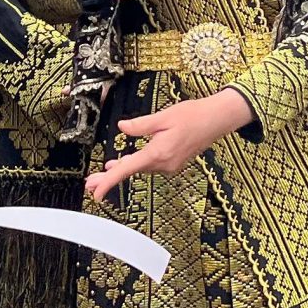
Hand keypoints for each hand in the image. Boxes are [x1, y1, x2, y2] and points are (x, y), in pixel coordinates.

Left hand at [85, 88, 252, 203]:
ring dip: (122, 170)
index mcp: (158, 153)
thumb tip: (121, 127)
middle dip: (110, 177)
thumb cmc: (193, 115)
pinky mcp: (174, 162)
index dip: (109, 181)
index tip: (95, 192)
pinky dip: (136, 164)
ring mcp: (170, 165)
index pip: (127, 170)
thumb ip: (140, 125)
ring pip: (140, 169)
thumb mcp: (164, 116)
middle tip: (90, 185)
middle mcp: (164, 164)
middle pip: (131, 172)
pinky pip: (150, 165)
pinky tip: (124, 162)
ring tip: (103, 172)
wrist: (217, 120)